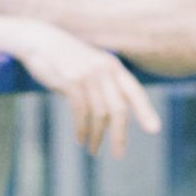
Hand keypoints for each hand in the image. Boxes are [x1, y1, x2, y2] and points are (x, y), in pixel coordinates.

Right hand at [12, 24, 159, 157]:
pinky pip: (81, 112)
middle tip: (118, 154)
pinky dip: (81, 129)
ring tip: (93, 150)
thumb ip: (105, 85)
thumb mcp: (91, 66)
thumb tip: (112, 116)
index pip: (135, 92)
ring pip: (99, 114)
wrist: (41, 41)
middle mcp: (104, 70)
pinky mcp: (71, 81)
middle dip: (119, 135)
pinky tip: (80, 139)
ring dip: (97, 136)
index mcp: (113, 67)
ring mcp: (88, 75)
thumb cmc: (66, 58)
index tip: (154, 130)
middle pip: (118, 109)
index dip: (146, 111)